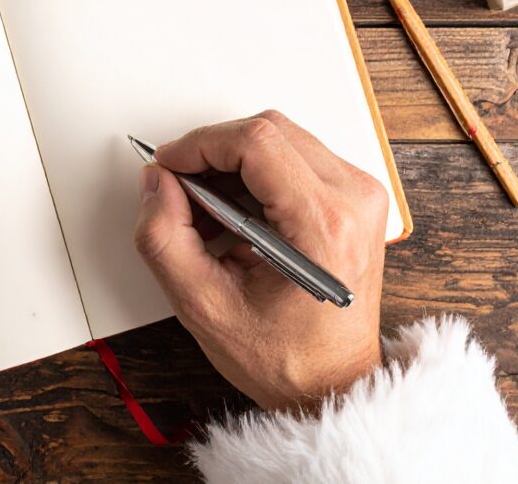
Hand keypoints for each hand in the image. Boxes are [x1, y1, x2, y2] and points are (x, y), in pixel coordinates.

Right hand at [133, 111, 387, 411]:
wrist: (334, 385)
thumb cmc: (287, 359)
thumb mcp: (203, 306)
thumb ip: (164, 237)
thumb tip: (157, 182)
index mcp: (324, 226)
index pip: (256, 141)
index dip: (199, 144)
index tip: (168, 165)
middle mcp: (354, 202)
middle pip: (268, 130)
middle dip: (212, 152)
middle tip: (181, 190)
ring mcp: (360, 197)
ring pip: (280, 138)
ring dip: (232, 163)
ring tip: (207, 213)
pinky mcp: (355, 200)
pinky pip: (296, 157)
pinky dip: (254, 174)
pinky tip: (234, 215)